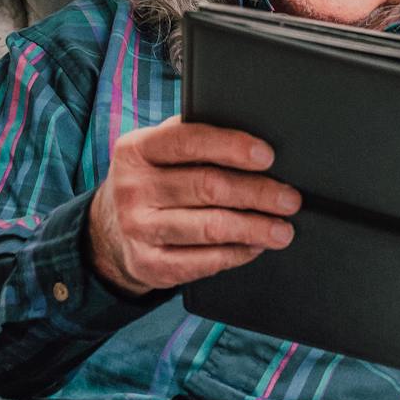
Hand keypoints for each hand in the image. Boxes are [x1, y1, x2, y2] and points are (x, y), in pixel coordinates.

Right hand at [86, 115, 300, 295]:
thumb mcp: (159, 151)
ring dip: (254, 228)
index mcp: (137, 149)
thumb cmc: (154, 181)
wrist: (110, 230)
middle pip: (207, 187)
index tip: (267, 156)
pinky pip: (203, 261)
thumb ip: (194, 140)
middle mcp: (133, 188)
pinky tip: (254, 246)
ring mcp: (138, 229)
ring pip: (210, 227)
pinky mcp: (149, 264)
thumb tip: (255, 135)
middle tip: (289, 199)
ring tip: (282, 229)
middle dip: (257, 193)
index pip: (188, 141)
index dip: (231, 147)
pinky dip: (236, 254)